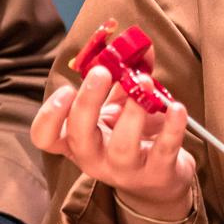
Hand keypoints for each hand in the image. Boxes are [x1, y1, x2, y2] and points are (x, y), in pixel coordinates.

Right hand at [30, 68, 196, 222]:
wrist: (159, 178)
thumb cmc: (132, 137)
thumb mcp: (120, 105)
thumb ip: (125, 75)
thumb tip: (138, 45)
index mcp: (77, 141)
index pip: (46, 137)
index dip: (49, 115)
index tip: (67, 89)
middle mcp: (95, 158)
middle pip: (79, 136)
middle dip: (88, 102)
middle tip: (102, 72)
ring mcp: (125, 170)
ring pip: (122, 146)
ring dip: (133, 111)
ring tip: (144, 83)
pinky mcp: (157, 173)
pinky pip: (163, 151)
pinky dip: (172, 127)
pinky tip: (177, 107)